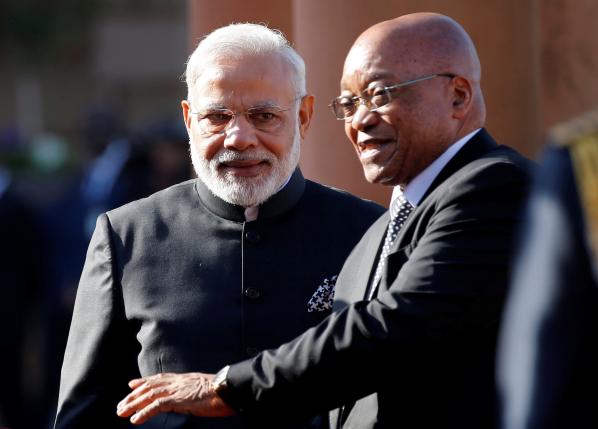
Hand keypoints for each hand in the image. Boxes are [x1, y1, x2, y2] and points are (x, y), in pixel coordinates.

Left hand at [116, 372, 235, 424]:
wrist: (228, 389)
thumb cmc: (221, 391)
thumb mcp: (204, 389)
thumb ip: (193, 391)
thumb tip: (192, 396)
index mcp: (184, 379)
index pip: (159, 378)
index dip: (144, 381)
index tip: (132, 384)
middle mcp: (177, 382)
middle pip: (150, 387)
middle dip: (133, 396)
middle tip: (121, 405)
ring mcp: (177, 390)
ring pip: (149, 395)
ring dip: (133, 404)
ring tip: (122, 412)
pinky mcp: (178, 400)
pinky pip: (157, 406)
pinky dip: (144, 412)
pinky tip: (135, 420)